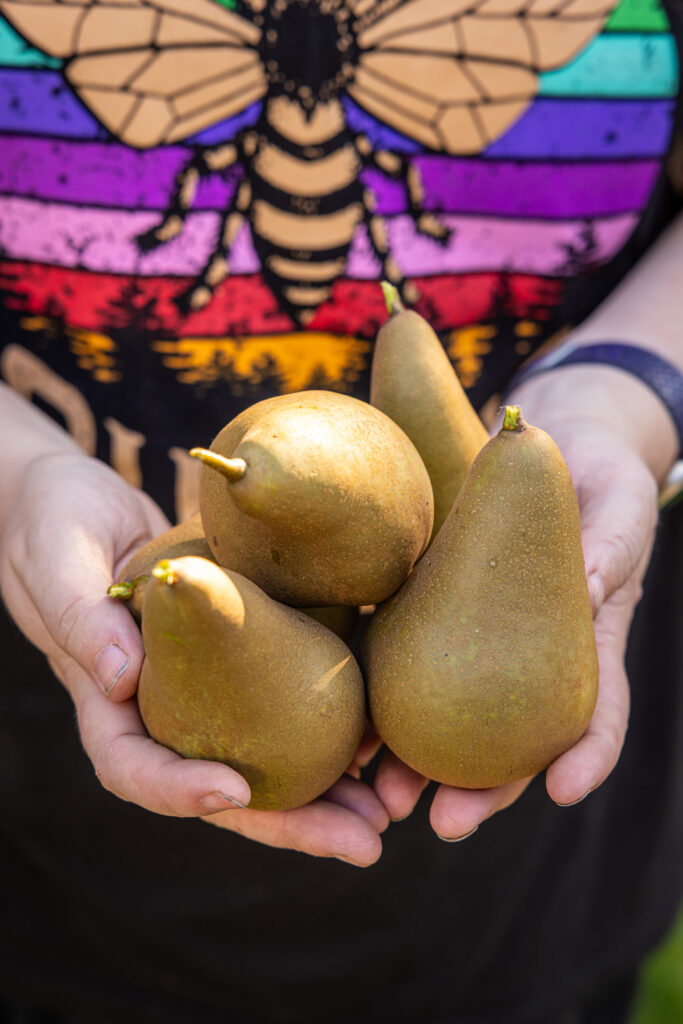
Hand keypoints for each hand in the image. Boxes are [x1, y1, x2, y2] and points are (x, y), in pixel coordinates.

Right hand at [0, 449, 387, 864]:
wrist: (83, 497)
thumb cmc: (56, 523)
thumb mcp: (56, 561)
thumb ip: (81, 618)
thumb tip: (118, 681)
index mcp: (105, 704)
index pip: (134, 768)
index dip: (181, 790)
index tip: (234, 791)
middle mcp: (159, 712)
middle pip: (220, 787)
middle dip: (289, 824)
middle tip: (362, 843)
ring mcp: (201, 691)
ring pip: (262, 759)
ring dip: (324, 794)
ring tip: (384, 813)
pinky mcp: (237, 659)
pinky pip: (282, 704)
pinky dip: (329, 727)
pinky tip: (378, 740)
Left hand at [372, 380, 661, 838]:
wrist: (546, 445)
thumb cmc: (599, 474)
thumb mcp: (615, 505)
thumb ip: (608, 549)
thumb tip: (590, 589)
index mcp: (590, 641)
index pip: (600, 709)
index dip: (587, 754)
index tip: (563, 792)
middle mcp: (535, 656)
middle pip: (515, 739)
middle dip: (484, 790)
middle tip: (444, 823)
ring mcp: (483, 639)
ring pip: (455, 718)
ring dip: (420, 764)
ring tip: (381, 797)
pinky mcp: (434, 609)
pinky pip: (406, 657)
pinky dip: (380, 697)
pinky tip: (348, 728)